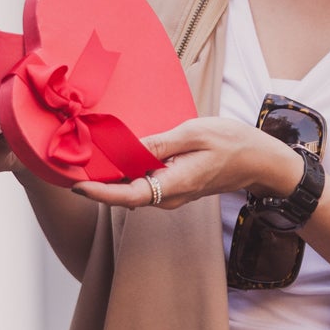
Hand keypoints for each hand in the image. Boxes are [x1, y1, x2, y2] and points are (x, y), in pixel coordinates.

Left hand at [72, 116, 301, 209]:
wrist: (261, 160)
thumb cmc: (232, 143)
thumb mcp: (194, 134)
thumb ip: (159, 144)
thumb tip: (126, 149)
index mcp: (174, 185)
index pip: (128, 196)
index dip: (100, 192)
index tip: (76, 185)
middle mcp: (168, 196)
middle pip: (124, 193)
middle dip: (96, 182)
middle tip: (68, 163)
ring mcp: (170, 194)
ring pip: (132, 188)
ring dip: (109, 176)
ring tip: (84, 156)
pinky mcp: (172, 186)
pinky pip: (143, 182)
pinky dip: (125, 171)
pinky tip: (114, 154)